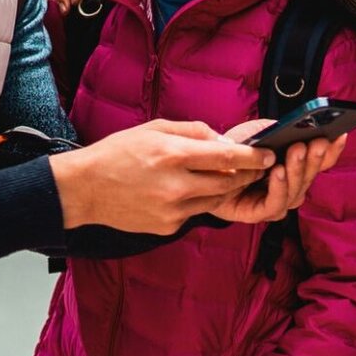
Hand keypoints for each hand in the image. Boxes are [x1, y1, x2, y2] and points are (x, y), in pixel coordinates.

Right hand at [50, 120, 274, 233]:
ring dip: (226, 189)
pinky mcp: (168, 227)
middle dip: (246, 175)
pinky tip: (191, 190)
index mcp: (172, 155)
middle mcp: (176, 186)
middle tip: (257, 167)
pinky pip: (196, 213)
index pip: (226, 156)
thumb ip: (193, 131)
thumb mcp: (154, 128)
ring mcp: (172, 210)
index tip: (270, 154)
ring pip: (216, 201)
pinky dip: (200, 201)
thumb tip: (222, 139)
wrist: (85, 189)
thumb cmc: (118, 153)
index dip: (253, 157)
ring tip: (227, 176)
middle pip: (228, 182)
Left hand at [212, 123, 349, 223]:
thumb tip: (302, 127)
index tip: (341, 134)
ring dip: (297, 170)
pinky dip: (279, 187)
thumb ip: (282, 131)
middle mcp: (290, 186)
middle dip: (314, 158)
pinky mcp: (258, 214)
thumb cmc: (233, 151)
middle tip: (315, 142)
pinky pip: (275, 204)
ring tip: (295, 151)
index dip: (333, 151)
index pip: (321, 162)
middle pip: (311, 176)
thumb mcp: (260, 134)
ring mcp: (276, 201)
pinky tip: (276, 171)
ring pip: (296, 191)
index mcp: (294, 167)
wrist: (203, 168)